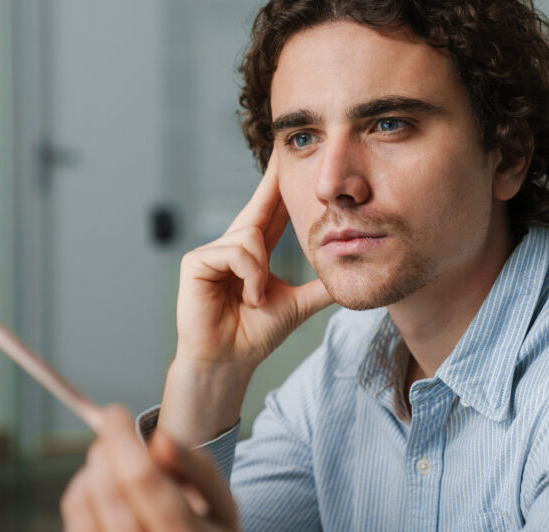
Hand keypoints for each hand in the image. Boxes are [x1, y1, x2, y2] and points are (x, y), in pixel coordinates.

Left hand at [60, 406, 248, 531]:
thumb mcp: (224, 514)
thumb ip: (198, 469)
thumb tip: (157, 438)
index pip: (142, 480)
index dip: (121, 437)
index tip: (116, 413)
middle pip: (106, 487)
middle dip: (106, 449)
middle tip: (116, 440)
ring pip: (81, 502)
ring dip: (92, 472)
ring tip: (115, 472)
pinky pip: (71, 524)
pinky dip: (84, 501)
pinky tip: (107, 505)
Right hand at [161, 151, 332, 444]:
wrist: (230, 361)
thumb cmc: (255, 335)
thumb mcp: (297, 304)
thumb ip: (320, 286)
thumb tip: (352, 273)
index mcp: (253, 252)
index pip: (270, 210)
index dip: (280, 185)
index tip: (290, 156)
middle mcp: (231, 246)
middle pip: (259, 209)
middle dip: (273, 185)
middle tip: (286, 152)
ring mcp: (211, 252)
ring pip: (250, 236)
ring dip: (261, 271)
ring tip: (257, 298)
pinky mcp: (196, 262)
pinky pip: (235, 252)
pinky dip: (249, 275)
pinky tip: (248, 297)